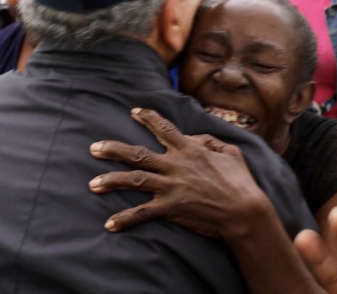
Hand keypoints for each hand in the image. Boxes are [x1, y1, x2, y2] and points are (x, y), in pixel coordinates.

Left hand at [88, 108, 269, 238]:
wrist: (243, 211)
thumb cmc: (240, 181)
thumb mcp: (230, 151)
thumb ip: (209, 140)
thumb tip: (193, 137)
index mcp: (189, 149)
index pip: (164, 128)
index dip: (148, 118)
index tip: (134, 111)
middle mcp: (175, 165)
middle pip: (138, 154)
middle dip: (113, 149)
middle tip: (94, 147)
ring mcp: (170, 187)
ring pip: (134, 180)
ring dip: (111, 181)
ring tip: (92, 184)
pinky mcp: (170, 208)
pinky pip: (143, 213)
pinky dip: (125, 219)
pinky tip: (109, 224)